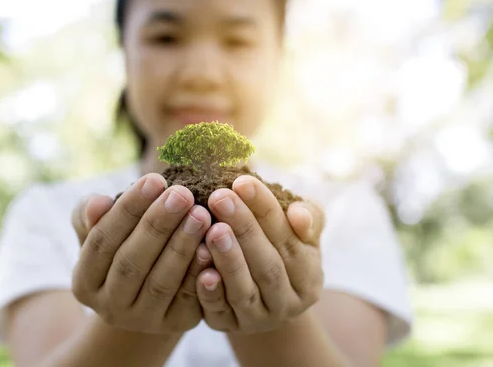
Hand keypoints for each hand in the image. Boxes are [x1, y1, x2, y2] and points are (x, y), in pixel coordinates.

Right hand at [71, 174, 212, 333]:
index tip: (153, 179)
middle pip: (131, 263)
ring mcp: (143, 320)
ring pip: (161, 282)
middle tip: (182, 194)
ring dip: (182, 246)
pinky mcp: (175, 324)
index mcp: (84, 282)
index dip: (127, 210)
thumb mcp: (101, 229)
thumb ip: (92, 215)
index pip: (101, 242)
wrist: (148, 288)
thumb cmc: (123, 244)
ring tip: (200, 213)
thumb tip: (98, 203)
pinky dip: (199, 271)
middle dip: (158, 225)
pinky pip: (189, 297)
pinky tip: (211, 244)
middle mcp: (109, 307)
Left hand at [195, 175, 324, 333]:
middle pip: (266, 264)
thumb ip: (308, 216)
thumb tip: (299, 216)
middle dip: (243, 228)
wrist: (261, 298)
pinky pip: (219, 311)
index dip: (265, 209)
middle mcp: (288, 301)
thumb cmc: (278, 248)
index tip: (242, 182)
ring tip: (211, 229)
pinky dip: (209, 292)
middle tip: (220, 197)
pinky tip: (199, 270)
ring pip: (244, 290)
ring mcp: (258, 318)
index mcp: (309, 274)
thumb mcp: (300, 231)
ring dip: (227, 259)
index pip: (288, 237)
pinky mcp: (229, 326)